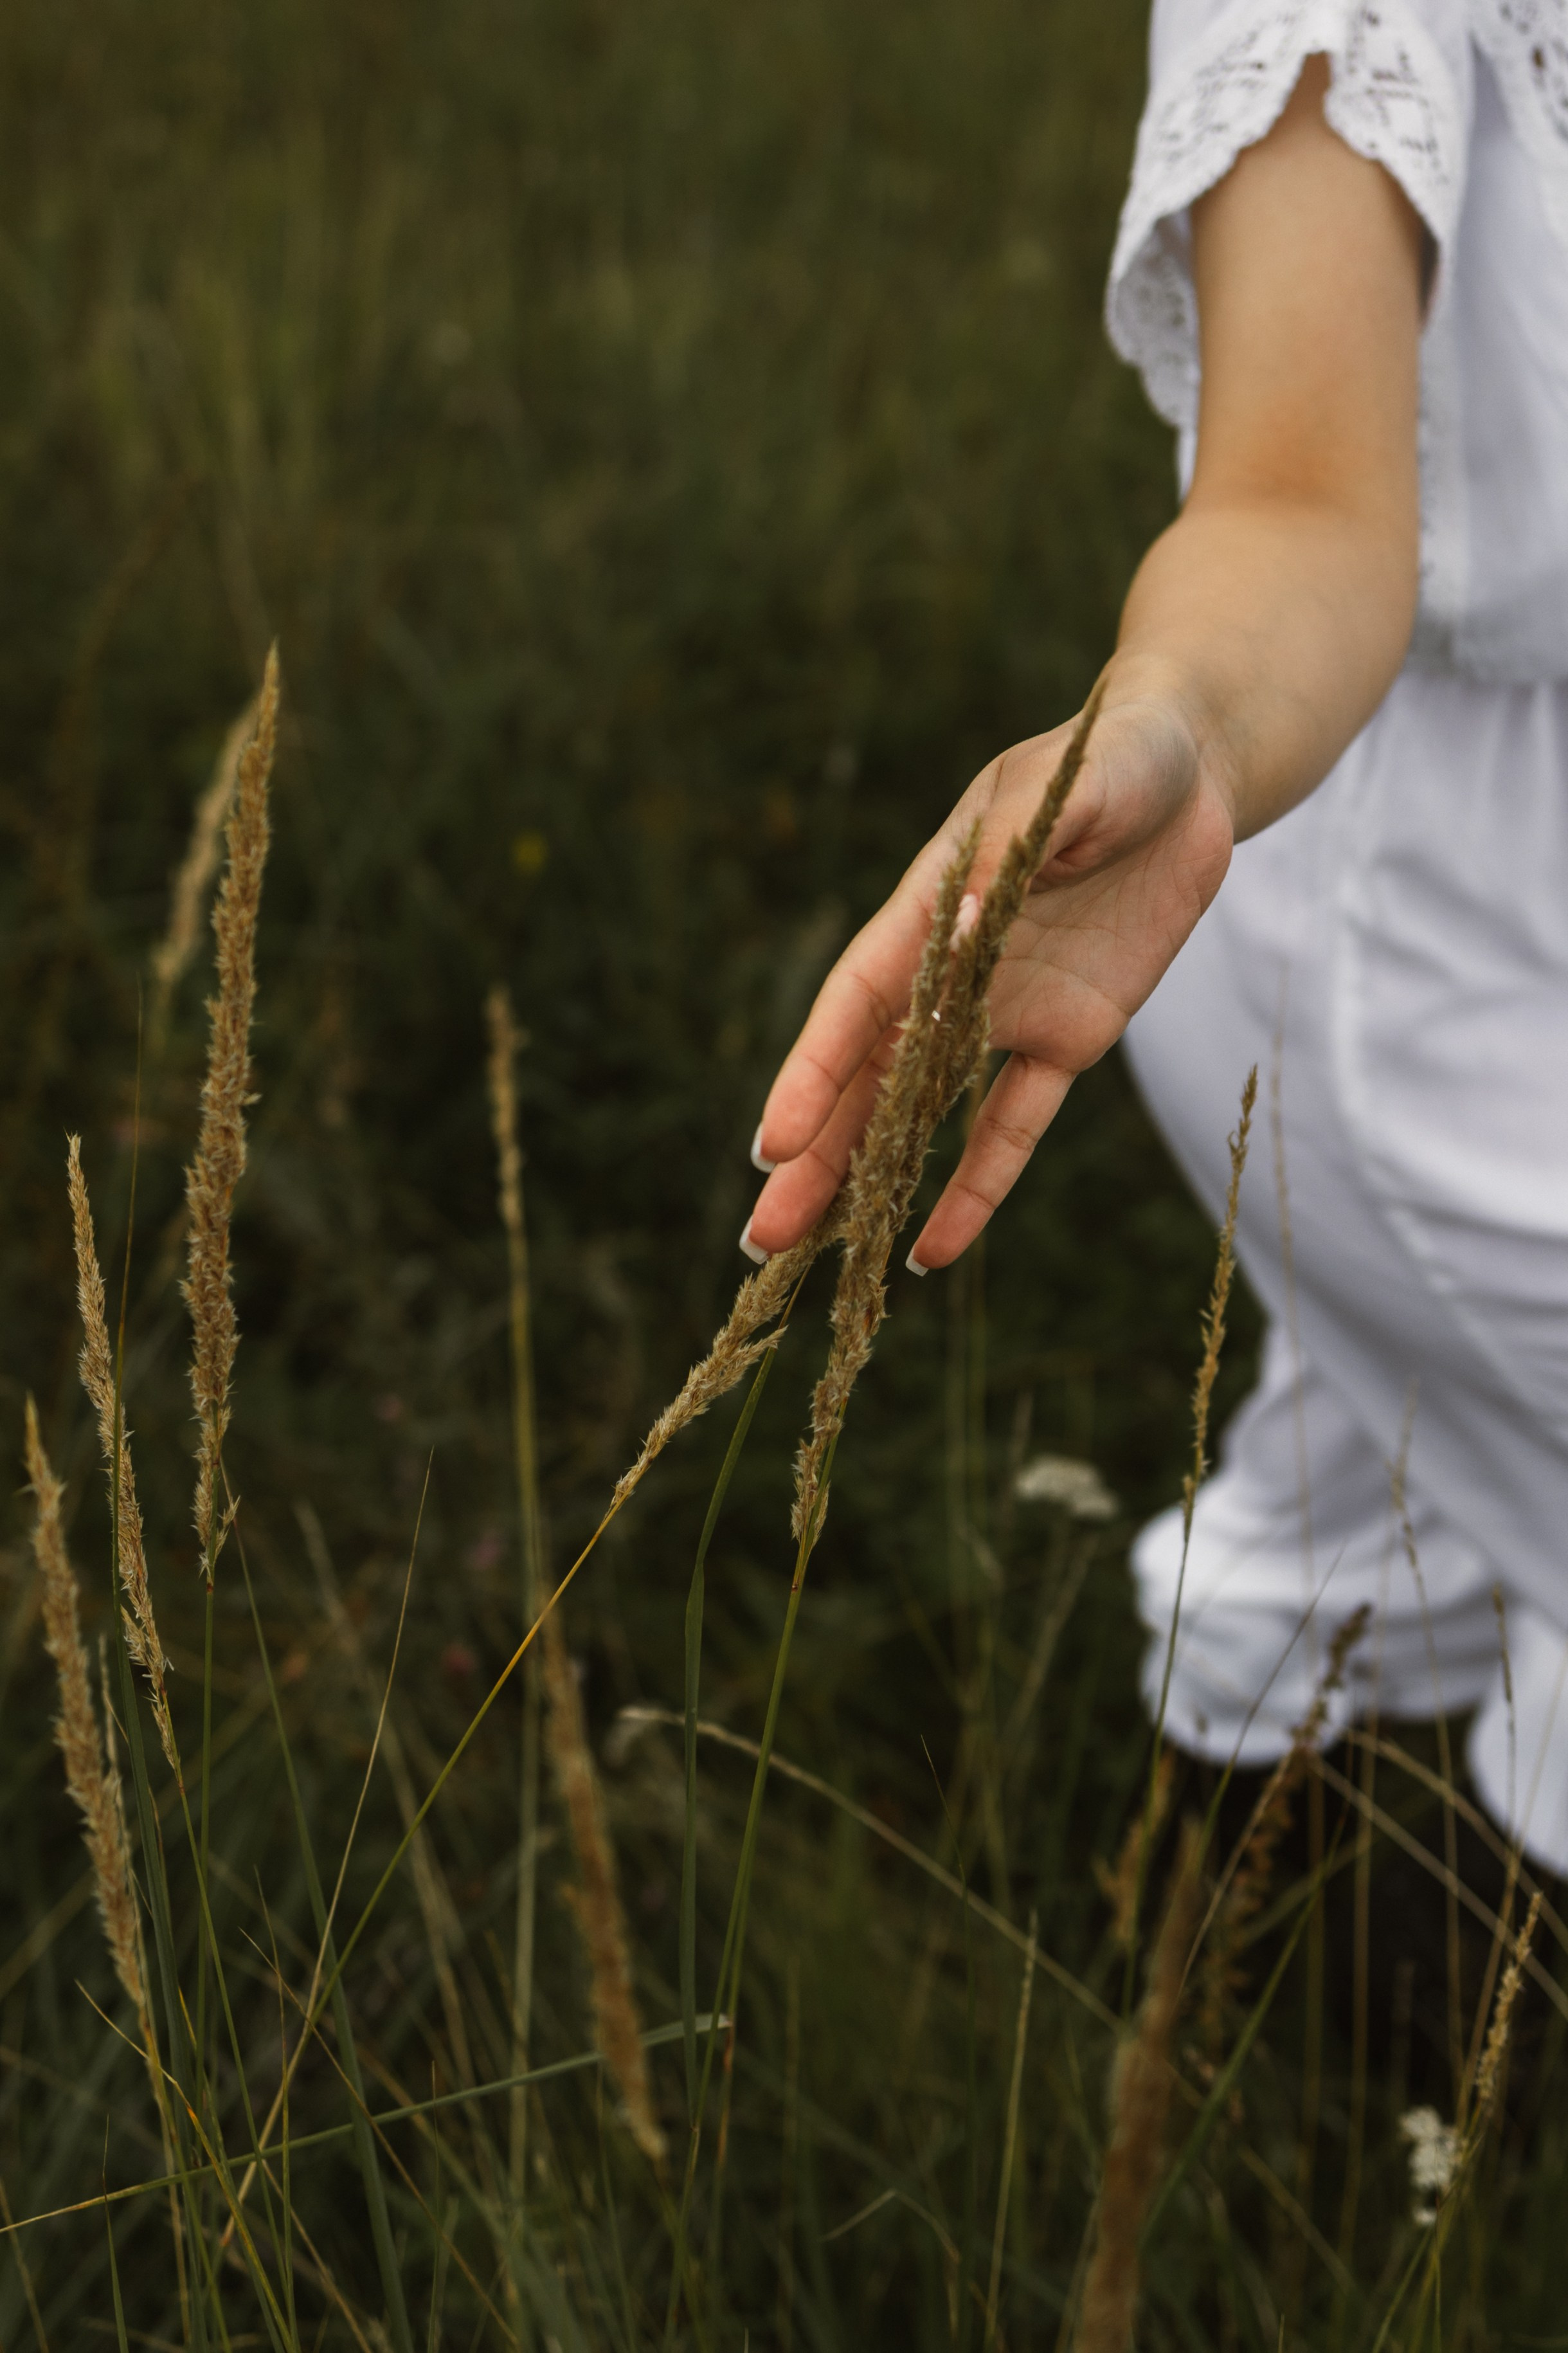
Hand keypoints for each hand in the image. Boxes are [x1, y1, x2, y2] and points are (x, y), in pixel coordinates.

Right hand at [746, 677, 1234, 1268]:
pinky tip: (932, 1251)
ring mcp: (1005, 1011)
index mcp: (932, 904)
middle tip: (763, 1235)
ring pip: (921, 1112)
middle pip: (868, 1076)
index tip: (772, 1142)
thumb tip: (963, 918)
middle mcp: (953, 970)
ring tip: (814, 1252)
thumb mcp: (1066, 783)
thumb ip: (1011, 847)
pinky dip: (978, 1187)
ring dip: (869, 1180)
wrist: (1188, 770)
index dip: (814, 1073)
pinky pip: (1014, 1126)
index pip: (859, 1001)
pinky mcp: (1068, 1039)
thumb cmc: (1113, 755)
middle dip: (814, 1156)